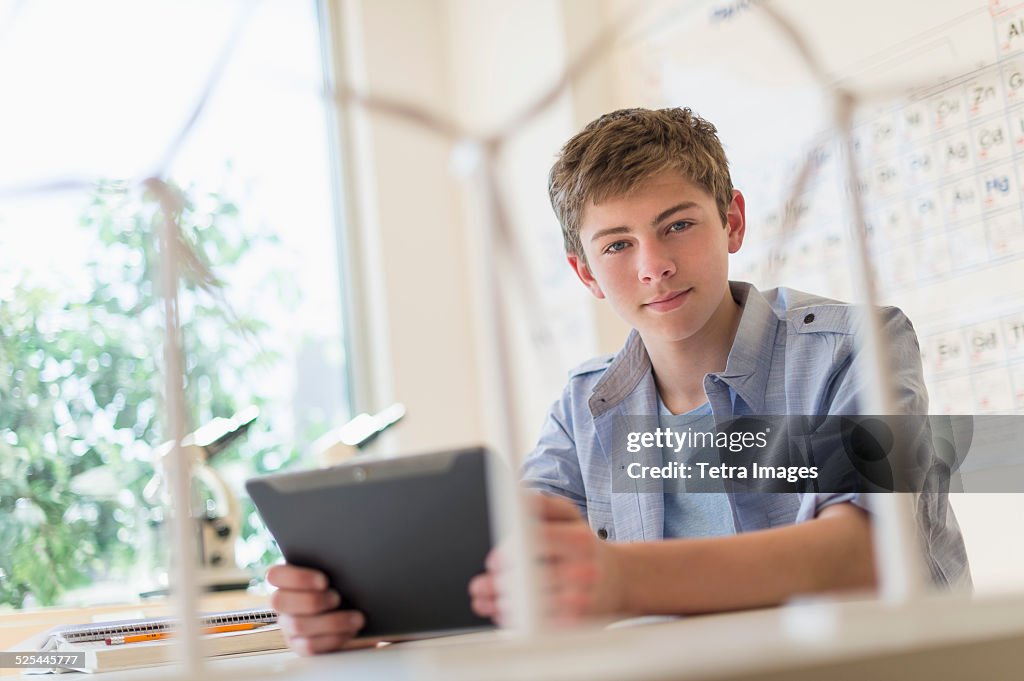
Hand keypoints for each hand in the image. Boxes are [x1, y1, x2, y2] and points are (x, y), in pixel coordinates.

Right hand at [266, 564, 365, 654]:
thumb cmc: (341, 583)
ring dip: (331, 622)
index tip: (324, 581)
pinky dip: (333, 638)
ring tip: (356, 618)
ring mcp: (287, 625)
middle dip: (313, 601)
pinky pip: (309, 645)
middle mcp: (282, 602)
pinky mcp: (298, 644)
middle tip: (337, 598)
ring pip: (298, 625)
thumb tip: (344, 562)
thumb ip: (330, 565)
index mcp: (286, 579)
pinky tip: (350, 630)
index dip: (297, 578)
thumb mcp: (334, 571)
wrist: (351, 607)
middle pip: (280, 601)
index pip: (275, 575)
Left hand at [468, 494, 626, 624]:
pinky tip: (506, 612)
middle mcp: (582, 570)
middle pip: (529, 580)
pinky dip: (516, 621)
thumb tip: (514, 494)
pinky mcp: (577, 623)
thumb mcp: (568, 515)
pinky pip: (539, 626)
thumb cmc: (584, 545)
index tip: (493, 563)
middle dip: (498, 583)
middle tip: (483, 583)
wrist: (618, 578)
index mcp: (578, 539)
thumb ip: (540, 502)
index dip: (508, 554)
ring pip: (530, 607)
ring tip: (489, 597)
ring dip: (501, 604)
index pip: (535, 544)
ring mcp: (581, 599)